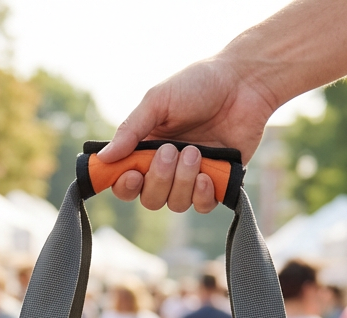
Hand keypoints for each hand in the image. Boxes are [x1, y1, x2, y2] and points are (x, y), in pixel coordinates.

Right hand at [97, 56, 276, 212]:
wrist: (244, 82)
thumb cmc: (199, 84)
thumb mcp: (158, 101)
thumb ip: (130, 130)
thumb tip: (102, 159)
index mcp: (146, 149)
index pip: (124, 181)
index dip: (123, 186)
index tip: (131, 176)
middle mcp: (166, 168)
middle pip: (149, 199)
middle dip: (158, 180)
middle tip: (171, 151)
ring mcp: (191, 177)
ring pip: (175, 204)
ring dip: (182, 182)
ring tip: (196, 152)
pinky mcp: (217, 182)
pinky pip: (202, 206)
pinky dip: (202, 195)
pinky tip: (207, 175)